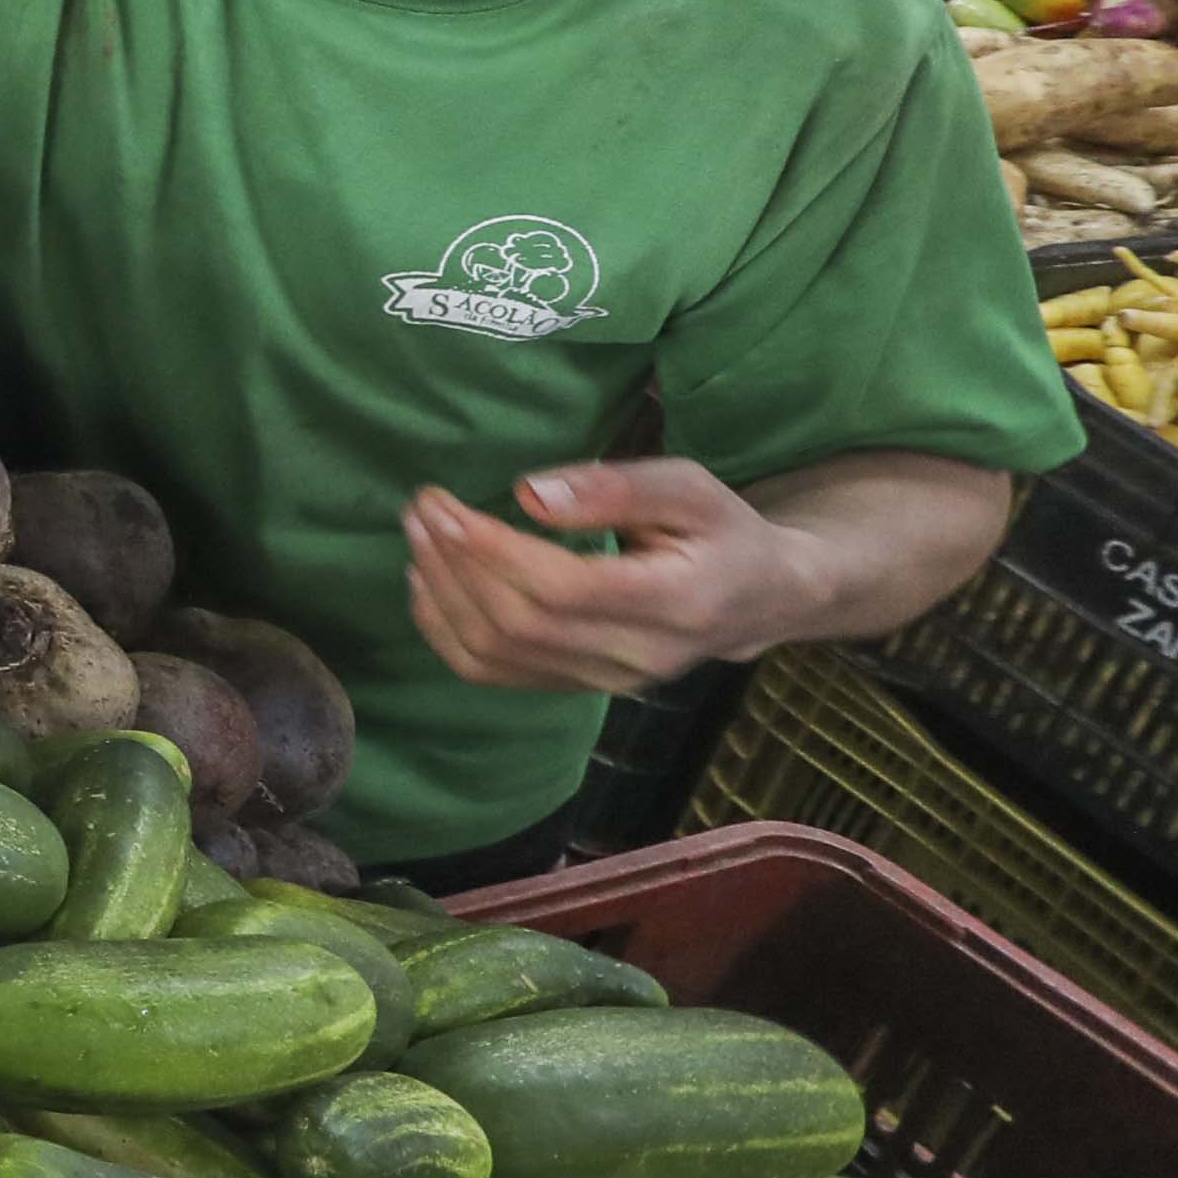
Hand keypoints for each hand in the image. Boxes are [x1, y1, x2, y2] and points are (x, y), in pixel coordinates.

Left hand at [402, 458, 816, 696]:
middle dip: (455, 564)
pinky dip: (445, 630)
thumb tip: (528, 493)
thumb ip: (616, 488)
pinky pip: (492, 674)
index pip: (561, 589)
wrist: (758, 599)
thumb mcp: (690, 489)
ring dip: (441, 594)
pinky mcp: (577, 688)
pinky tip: (428, 583)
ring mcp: (604, 682)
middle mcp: (637, 658)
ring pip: (496, 655)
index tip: (445, 503)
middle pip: (518, 624)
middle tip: (422, 508)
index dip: (490, 549)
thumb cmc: (722, 532)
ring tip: (419, 536)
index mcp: (674, 604)